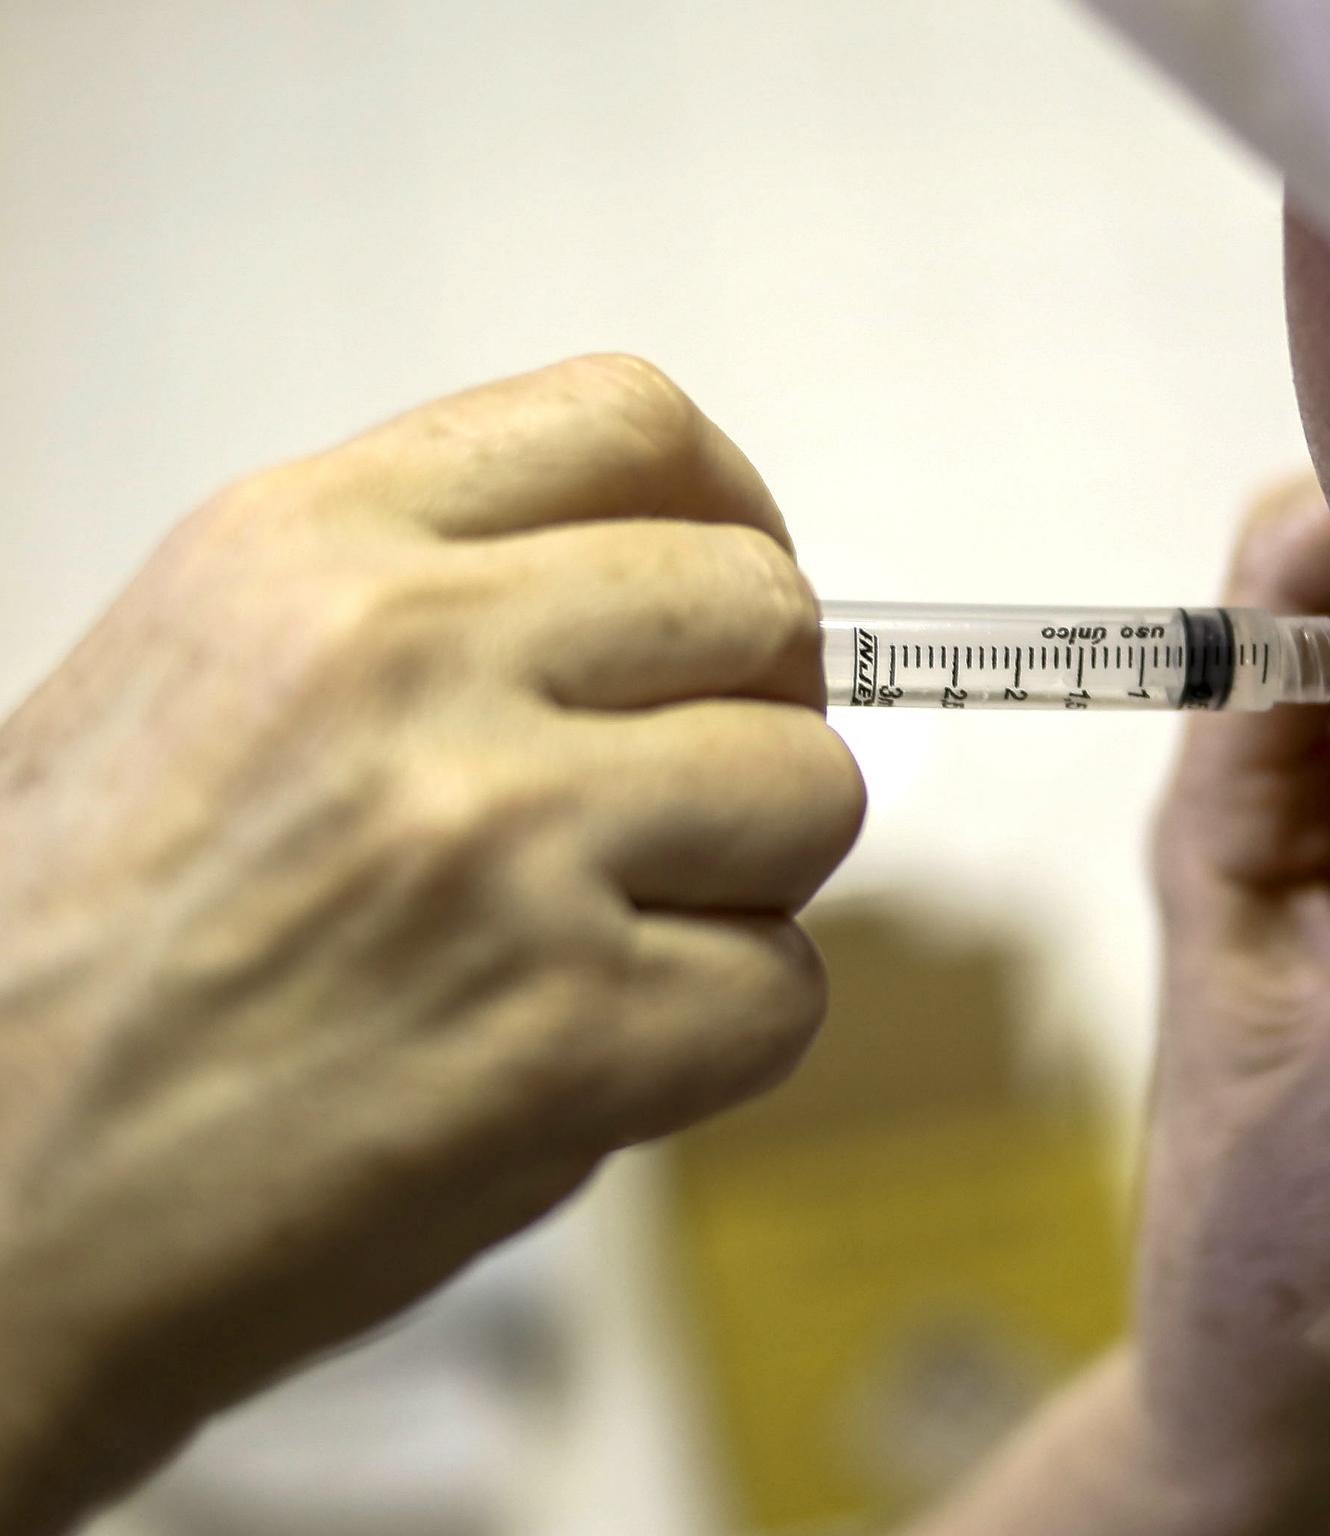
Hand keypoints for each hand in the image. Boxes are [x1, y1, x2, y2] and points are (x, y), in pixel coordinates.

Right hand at [0, 356, 864, 1530]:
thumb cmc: (63, 977)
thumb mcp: (198, 684)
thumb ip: (423, 615)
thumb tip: (663, 625)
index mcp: (304, 548)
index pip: (630, 420)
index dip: (731, 512)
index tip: (732, 611)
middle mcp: (405, 662)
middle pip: (760, 605)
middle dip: (757, 714)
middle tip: (683, 809)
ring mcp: (495, 841)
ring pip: (810, 791)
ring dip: (751, 880)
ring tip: (611, 943)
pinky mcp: (564, 1032)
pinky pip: (783, 992)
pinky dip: (718, 1039)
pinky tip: (587, 1065)